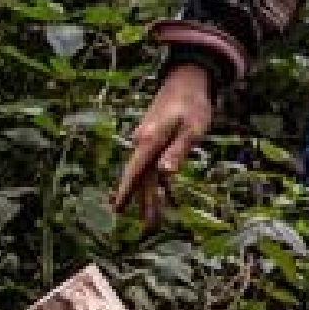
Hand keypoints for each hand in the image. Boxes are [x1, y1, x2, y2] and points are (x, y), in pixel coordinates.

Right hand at [114, 64, 216, 225]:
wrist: (187, 81)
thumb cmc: (192, 104)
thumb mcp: (192, 128)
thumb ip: (178, 151)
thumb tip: (165, 176)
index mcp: (150, 140)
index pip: (136, 171)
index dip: (126, 191)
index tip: (116, 209)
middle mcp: (144, 143)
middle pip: (142, 178)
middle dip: (144, 203)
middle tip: (148, 228)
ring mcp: (149, 143)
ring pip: (148, 174)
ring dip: (152, 197)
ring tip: (154, 221)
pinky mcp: (156, 142)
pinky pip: (155, 166)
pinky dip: (161, 182)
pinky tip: (168, 197)